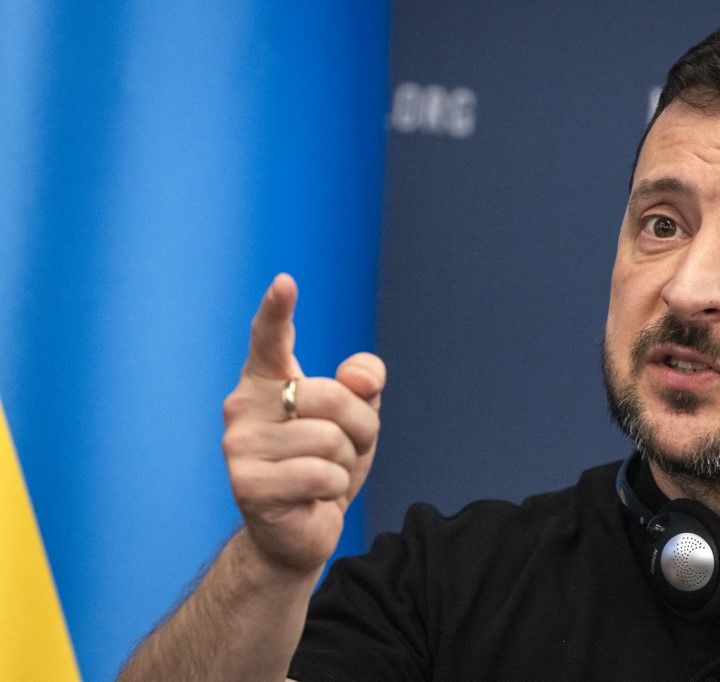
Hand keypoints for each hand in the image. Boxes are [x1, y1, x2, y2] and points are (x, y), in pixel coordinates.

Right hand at [221, 274, 384, 573]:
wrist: (300, 531)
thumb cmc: (325, 465)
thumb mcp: (357, 420)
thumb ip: (365, 385)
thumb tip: (360, 376)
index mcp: (267, 381)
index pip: (269, 339)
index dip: (277, 310)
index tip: (285, 282)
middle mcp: (243, 406)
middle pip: (332, 396)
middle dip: (359, 427)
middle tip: (343, 452)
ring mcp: (240, 445)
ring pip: (330, 439)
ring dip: (346, 463)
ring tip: (324, 475)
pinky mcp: (248, 484)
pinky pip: (322, 475)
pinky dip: (334, 490)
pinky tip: (312, 498)